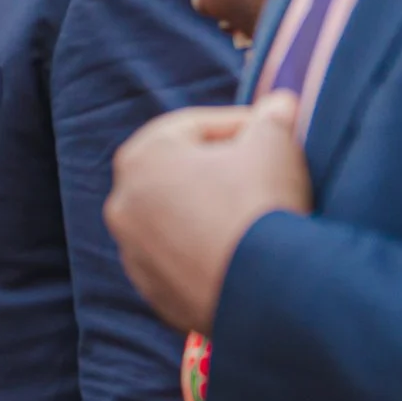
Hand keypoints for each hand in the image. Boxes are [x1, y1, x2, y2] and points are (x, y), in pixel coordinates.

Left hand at [105, 92, 310, 334]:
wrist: (264, 292)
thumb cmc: (260, 202)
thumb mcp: (274, 142)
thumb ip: (272, 118)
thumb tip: (278, 105)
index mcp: (140, 159)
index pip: (192, 127)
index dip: (238, 123)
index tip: (272, 129)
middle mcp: (123, 206)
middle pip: (179, 175)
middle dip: (221, 168)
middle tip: (265, 170)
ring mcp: (134, 256)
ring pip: (178, 221)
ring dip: (212, 213)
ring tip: (257, 216)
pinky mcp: (155, 295)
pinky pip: (184, 263)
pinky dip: (209, 254)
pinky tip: (246, 256)